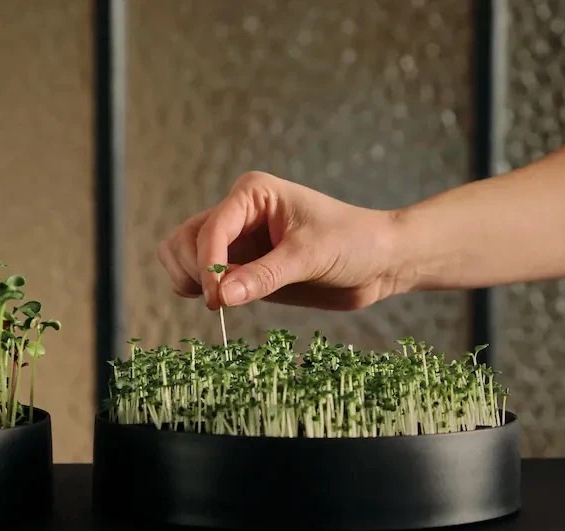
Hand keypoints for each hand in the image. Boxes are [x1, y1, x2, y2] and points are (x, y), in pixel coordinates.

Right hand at [157, 171, 402, 310]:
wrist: (379, 261)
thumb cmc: (354, 242)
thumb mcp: (310, 257)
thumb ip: (265, 276)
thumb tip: (221, 296)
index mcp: (253, 194)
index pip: (211, 228)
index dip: (207, 265)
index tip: (218, 298)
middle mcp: (238, 213)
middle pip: (185, 239)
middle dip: (193, 271)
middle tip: (220, 302)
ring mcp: (238, 240)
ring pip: (185, 255)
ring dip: (191, 280)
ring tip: (221, 301)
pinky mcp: (243, 266)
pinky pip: (203, 276)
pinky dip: (201, 290)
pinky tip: (225, 301)